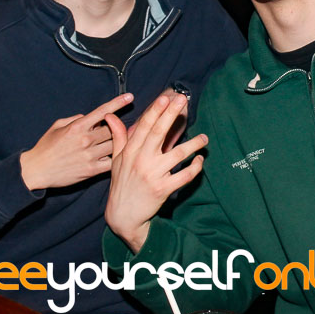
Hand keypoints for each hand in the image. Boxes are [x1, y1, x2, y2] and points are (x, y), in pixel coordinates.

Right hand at [19, 94, 133, 190]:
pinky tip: (107, 157)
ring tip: (108, 144)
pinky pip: (111, 162)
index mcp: (77, 126)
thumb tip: (90, 117)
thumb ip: (75, 118)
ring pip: (115, 145)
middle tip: (110, 131)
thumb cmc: (46, 147)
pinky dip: (112, 159)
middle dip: (114, 128)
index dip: (118, 103)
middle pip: (112, 129)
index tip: (129, 97)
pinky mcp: (91, 170)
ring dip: (115, 143)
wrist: (37, 170)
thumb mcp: (57, 126)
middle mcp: (85, 139)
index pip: (102, 111)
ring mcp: (89, 155)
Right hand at [106, 93, 207, 252]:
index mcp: (131, 152)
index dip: (155, 111)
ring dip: (193, 144)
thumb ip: (118, 136)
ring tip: (204, 138)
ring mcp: (153, 175)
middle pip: (159, 133)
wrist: (123, 215)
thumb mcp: (117, 160)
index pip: (144, 127)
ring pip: (178, 154)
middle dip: (171, 115)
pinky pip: (184, 175)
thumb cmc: (122, 184)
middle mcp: (142, 161)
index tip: (165, 98)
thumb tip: (110, 116)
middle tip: (183, 100)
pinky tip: (199, 160)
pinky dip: (195, 167)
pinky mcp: (163, 189)